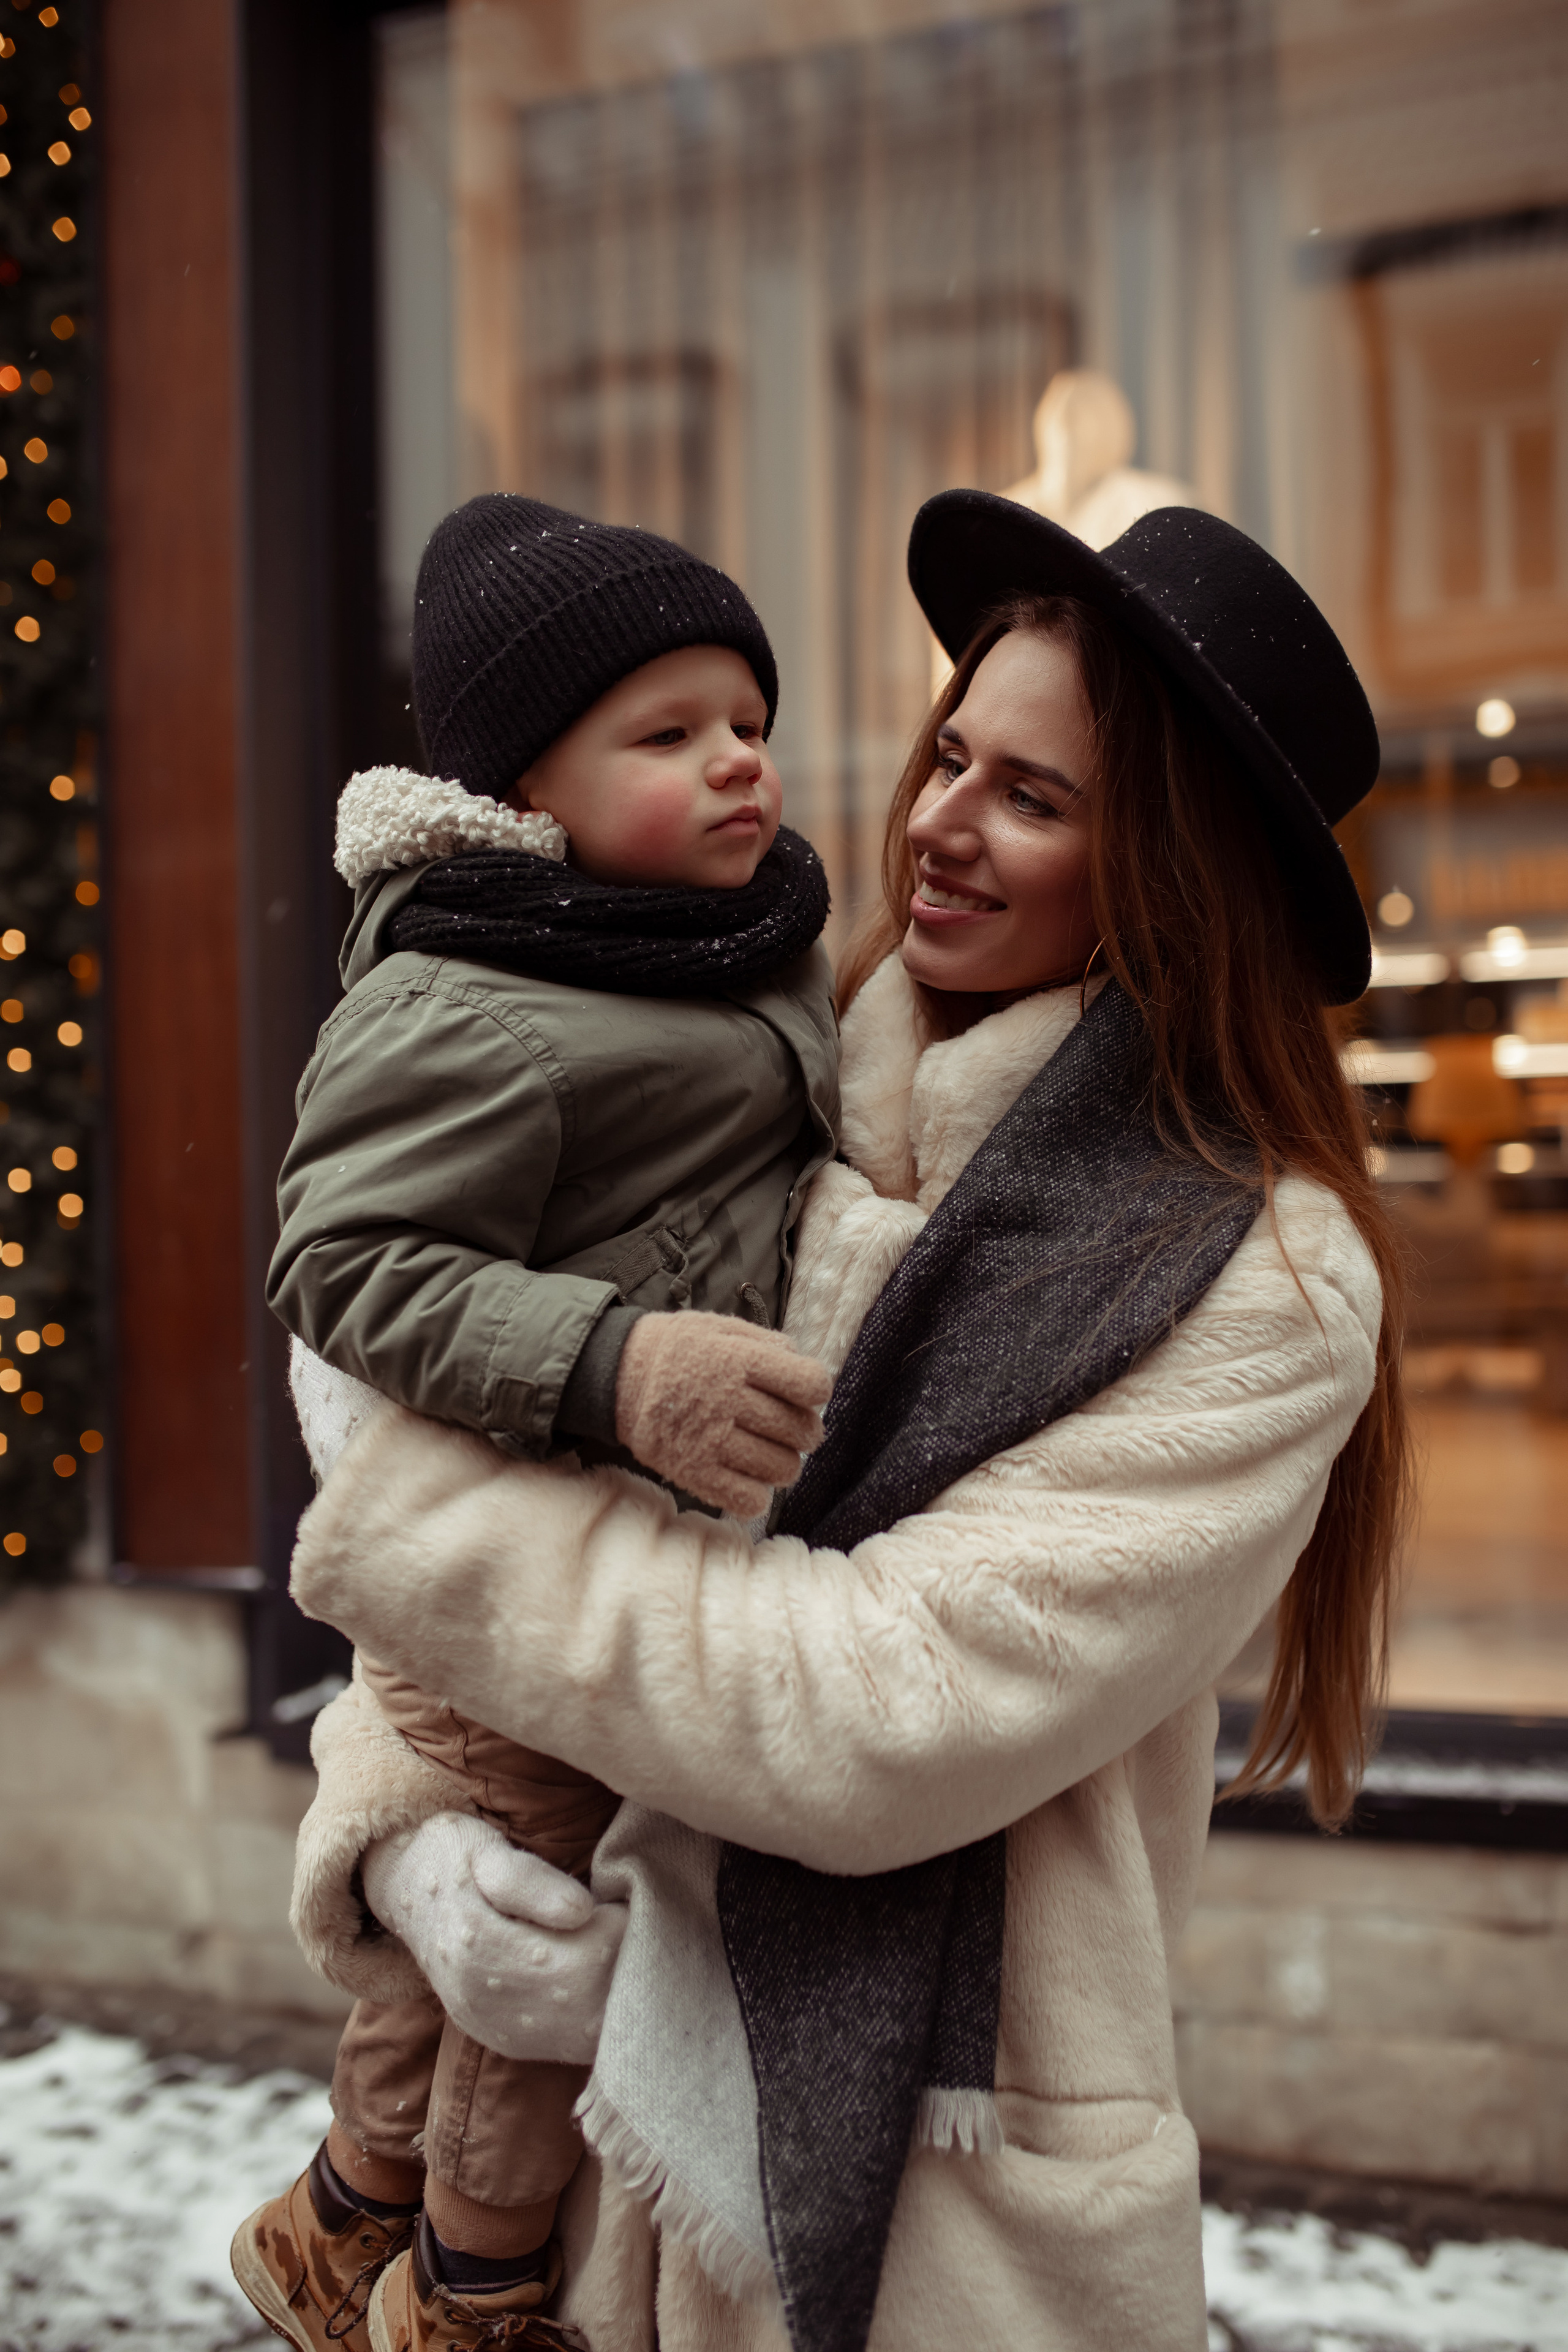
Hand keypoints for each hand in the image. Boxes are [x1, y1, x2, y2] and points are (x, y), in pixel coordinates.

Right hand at [361, 1812, 625, 2062]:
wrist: (403, 1890)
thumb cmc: (453, 1857)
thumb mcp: (483, 1848)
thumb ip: (529, 1879)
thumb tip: (581, 1911)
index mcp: (480, 1945)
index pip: (583, 1957)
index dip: (617, 1928)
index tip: (618, 1900)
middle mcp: (484, 2000)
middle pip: (587, 2001)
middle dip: (621, 1962)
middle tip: (622, 1921)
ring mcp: (494, 2029)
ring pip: (584, 2034)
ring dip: (614, 1994)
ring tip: (610, 1947)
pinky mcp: (505, 2042)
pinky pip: (569, 2047)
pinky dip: (597, 2017)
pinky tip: (597, 1980)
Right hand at [615, 1313, 832, 1517]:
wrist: (616, 1375)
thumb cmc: (676, 1349)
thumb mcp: (718, 1327)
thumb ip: (766, 1342)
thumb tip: (805, 1366)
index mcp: (739, 1360)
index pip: (809, 1384)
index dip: (816, 1390)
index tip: (806, 1393)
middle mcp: (728, 1400)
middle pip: (800, 1430)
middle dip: (807, 1432)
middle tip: (794, 1430)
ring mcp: (710, 1440)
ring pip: (781, 1469)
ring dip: (786, 1465)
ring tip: (772, 1455)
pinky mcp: (693, 1472)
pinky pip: (747, 1500)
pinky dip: (757, 1495)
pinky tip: (748, 1478)